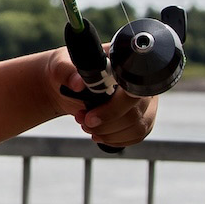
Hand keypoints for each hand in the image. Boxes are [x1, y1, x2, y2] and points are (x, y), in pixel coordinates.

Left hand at [43, 47, 157, 145]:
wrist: (66, 86)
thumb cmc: (67, 71)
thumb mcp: (60, 66)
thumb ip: (66, 71)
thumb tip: (78, 83)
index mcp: (124, 64)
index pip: (133, 88)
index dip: (113, 107)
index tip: (90, 117)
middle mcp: (139, 81)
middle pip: (135, 112)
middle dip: (106, 124)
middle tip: (84, 122)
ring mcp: (143, 99)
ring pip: (138, 127)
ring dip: (110, 134)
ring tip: (90, 128)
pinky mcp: (141, 116)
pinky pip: (137, 134)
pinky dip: (116, 139)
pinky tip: (101, 134)